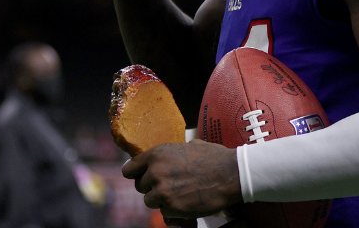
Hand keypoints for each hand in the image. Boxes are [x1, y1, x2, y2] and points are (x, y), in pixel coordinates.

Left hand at [123, 139, 241, 218]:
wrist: (230, 174)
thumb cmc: (213, 157)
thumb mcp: (189, 146)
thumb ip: (171, 153)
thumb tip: (165, 158)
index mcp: (157, 154)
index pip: (129, 169)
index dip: (136, 174)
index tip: (142, 177)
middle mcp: (155, 172)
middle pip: (140, 187)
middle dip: (152, 187)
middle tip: (169, 186)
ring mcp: (162, 191)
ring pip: (150, 201)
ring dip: (162, 200)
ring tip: (179, 194)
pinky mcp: (172, 208)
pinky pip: (164, 212)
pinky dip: (173, 210)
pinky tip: (186, 202)